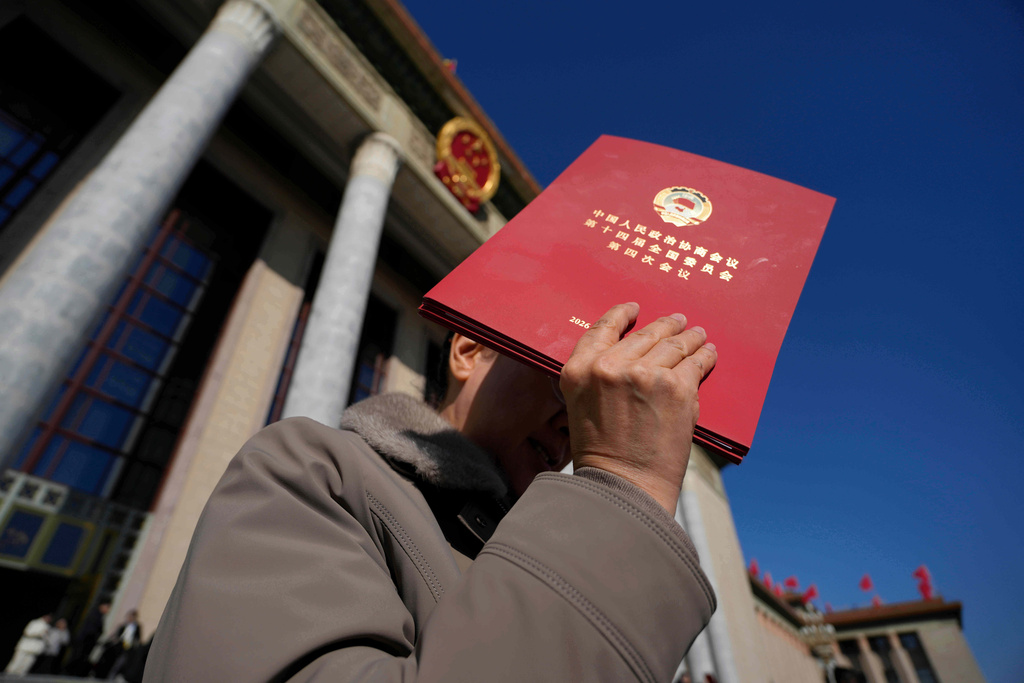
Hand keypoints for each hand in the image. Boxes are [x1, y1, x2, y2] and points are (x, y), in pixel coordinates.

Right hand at [559, 303, 716, 511]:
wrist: (624, 485)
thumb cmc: (602, 454)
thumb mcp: (582, 405)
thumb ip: (599, 377)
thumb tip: (633, 356)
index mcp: (580, 370)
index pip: (603, 328)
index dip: (622, 315)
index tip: (636, 309)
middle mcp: (610, 366)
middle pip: (645, 334)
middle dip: (666, 325)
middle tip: (679, 321)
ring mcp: (646, 374)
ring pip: (674, 345)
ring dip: (690, 337)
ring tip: (699, 334)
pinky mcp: (677, 387)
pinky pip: (696, 363)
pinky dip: (705, 356)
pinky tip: (709, 353)